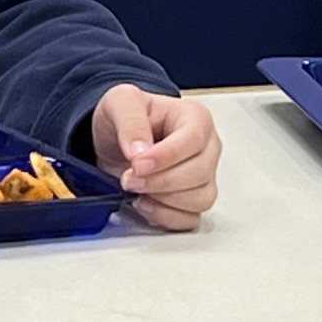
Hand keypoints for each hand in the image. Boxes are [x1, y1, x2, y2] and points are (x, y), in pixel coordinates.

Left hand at [91, 83, 218, 230]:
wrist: (116, 139)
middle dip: (160, 181)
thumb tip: (140, 150)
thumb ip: (130, 120)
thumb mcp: (120, 102)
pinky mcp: (191, 200)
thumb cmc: (127, 118)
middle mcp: (205, 148)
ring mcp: (202, 176)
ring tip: (137, 189)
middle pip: (200, 173)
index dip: (167, 156)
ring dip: (164, 200)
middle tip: (129, 177)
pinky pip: (190, 218)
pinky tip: (145, 204)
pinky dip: (165, 216)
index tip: (137, 163)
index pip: (194, 139)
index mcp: (195, 118)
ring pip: (200, 199)